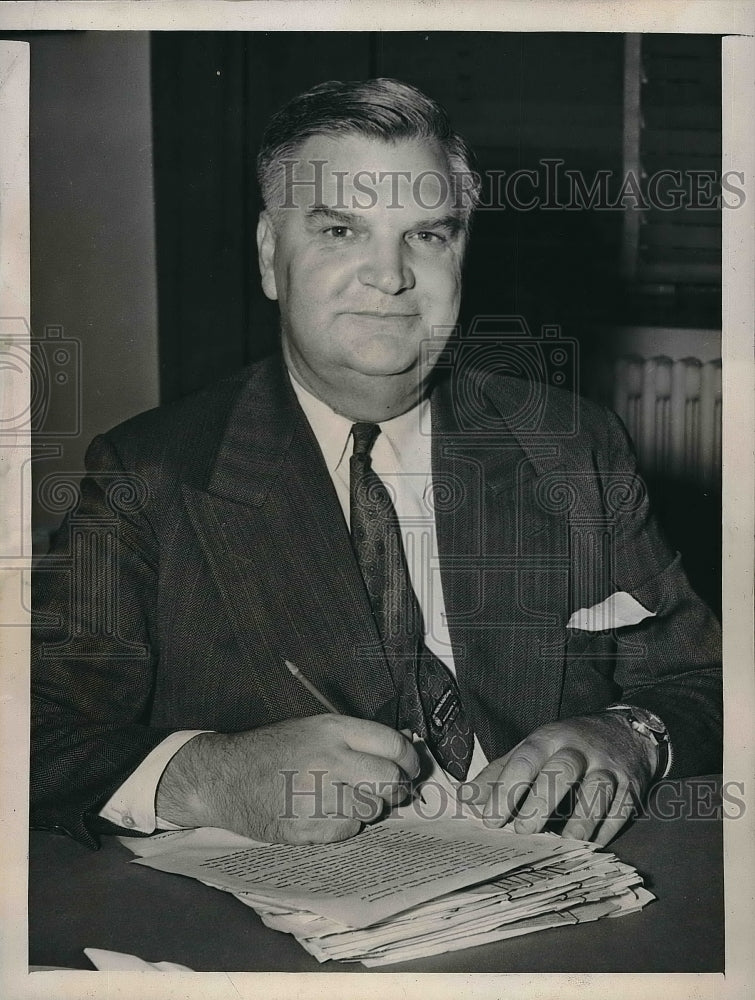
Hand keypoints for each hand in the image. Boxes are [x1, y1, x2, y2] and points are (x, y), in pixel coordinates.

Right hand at [155, 715, 419, 844]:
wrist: (223, 776)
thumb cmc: (273, 750)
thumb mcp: (313, 728)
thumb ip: (355, 739)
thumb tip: (403, 754)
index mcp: (331, 730)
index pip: (392, 745)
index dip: (411, 759)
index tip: (413, 768)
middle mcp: (326, 760)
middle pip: (388, 780)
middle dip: (396, 787)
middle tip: (393, 791)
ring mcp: (314, 796)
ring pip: (370, 809)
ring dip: (369, 808)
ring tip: (351, 799)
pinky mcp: (303, 826)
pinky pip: (346, 831)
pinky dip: (345, 825)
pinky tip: (328, 813)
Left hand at [462, 713, 657, 846]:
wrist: (625, 730)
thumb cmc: (567, 745)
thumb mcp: (532, 749)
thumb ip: (499, 774)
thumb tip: (465, 798)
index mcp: (549, 738)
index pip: (525, 759)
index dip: (506, 789)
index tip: (490, 819)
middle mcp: (580, 749)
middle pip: (562, 771)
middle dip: (540, 803)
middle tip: (522, 832)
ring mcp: (609, 767)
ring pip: (596, 791)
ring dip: (577, 822)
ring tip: (560, 845)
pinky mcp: (632, 787)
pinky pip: (620, 810)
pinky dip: (605, 831)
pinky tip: (589, 847)